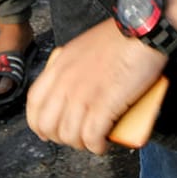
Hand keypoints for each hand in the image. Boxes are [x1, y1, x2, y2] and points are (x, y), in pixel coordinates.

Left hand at [27, 21, 167, 154]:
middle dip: (61, 137)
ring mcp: (82, 95)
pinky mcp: (103, 105)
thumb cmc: (121, 36)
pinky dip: (96, 146)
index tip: (47, 132)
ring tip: (94, 142)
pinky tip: (102, 145)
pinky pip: (91, 137)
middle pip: (48, 124)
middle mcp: (65, 82)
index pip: (34, 103)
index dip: (38, 123)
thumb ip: (73, 66)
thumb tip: (77, 88)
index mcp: (58, 66)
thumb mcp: (83, 46)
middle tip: (77, 138)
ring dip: (81, 144)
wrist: (142, 31)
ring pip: (69, 134)